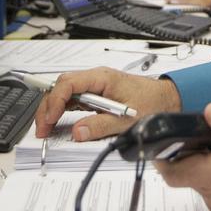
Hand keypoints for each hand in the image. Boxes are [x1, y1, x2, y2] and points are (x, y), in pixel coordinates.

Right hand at [33, 67, 182, 140]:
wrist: (169, 99)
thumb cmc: (153, 103)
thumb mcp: (129, 119)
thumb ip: (102, 125)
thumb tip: (78, 132)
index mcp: (103, 78)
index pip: (68, 84)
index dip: (55, 102)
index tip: (49, 120)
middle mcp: (96, 79)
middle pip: (61, 87)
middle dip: (47, 107)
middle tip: (41, 129)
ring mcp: (95, 87)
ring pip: (65, 93)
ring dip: (53, 109)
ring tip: (45, 129)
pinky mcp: (97, 96)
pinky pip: (74, 100)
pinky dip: (62, 112)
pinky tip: (58, 124)